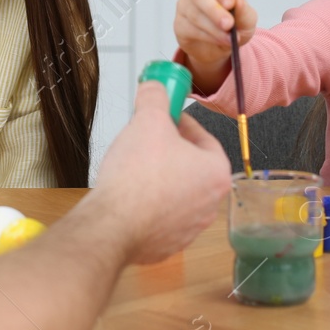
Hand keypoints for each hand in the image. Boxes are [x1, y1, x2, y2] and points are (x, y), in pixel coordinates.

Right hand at [89, 81, 232, 264]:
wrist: (113, 226)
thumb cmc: (137, 180)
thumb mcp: (148, 120)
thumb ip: (155, 97)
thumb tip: (155, 87)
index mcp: (216, 174)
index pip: (204, 137)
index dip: (181, 122)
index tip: (166, 116)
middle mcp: (209, 204)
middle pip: (190, 165)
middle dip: (169, 149)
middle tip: (148, 138)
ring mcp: (189, 227)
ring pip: (176, 190)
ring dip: (159, 176)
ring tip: (135, 166)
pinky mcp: (167, 242)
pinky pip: (160, 214)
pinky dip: (147, 202)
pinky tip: (129, 193)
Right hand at [174, 0, 256, 92]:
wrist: (221, 48)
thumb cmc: (235, 26)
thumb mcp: (247, 20)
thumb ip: (244, 11)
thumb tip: (238, 2)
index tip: (231, 3)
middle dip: (214, 10)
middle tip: (229, 24)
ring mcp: (185, 5)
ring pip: (195, 14)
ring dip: (214, 28)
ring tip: (230, 38)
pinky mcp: (179, 23)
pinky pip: (190, 29)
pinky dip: (208, 37)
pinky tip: (219, 41)